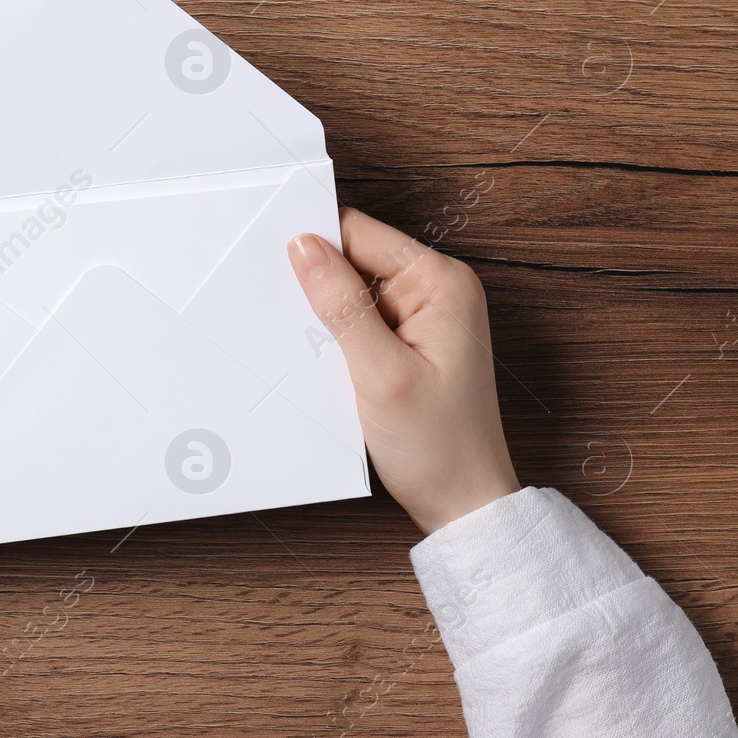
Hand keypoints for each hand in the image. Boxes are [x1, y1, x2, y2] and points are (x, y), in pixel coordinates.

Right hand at [288, 208, 518, 534]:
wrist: (464, 504)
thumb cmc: (440, 447)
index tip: (273, 261)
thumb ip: (340, 305)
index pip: (361, 233)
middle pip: (356, 260)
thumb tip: (305, 247)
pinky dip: (340, 342)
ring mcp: (425, 319)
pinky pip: (363, 325)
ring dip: (328, 320)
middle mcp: (438, 292)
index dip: (315, 245)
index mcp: (442, 283)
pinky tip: (333, 370)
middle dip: (319, 286)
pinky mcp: (412, 345)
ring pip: (353, 295)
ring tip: (320, 357)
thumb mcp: (380, 374)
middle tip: (295, 323)